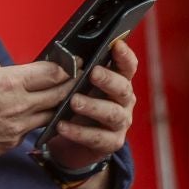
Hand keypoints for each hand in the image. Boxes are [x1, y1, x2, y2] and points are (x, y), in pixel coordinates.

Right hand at [0, 54, 74, 174]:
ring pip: (49, 115)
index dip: (66, 67)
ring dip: (55, 105)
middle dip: (70, 85)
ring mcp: (16, 129)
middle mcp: (18, 107)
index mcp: (8, 83)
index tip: (71, 64)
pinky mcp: (9, 144)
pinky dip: (32, 121)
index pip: (52, 74)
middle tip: (74, 79)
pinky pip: (29, 130)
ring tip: (55, 97)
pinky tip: (27, 114)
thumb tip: (5, 69)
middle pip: (59, 95)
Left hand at [42, 38, 137, 186]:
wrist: (71, 143)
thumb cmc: (73, 107)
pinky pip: (97, 137)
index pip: (127, 67)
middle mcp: (123, 101)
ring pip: (112, 113)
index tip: (117, 45)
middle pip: (123, 88)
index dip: (124, 56)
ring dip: (93, 106)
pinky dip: (79, 132)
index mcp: (117, 83)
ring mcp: (120, 122)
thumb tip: (62, 59)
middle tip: (92, 73)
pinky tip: (62, 126)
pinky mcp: (111, 142)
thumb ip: (74, 75)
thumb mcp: (74, 88)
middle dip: (108, 79)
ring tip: (73, 101)